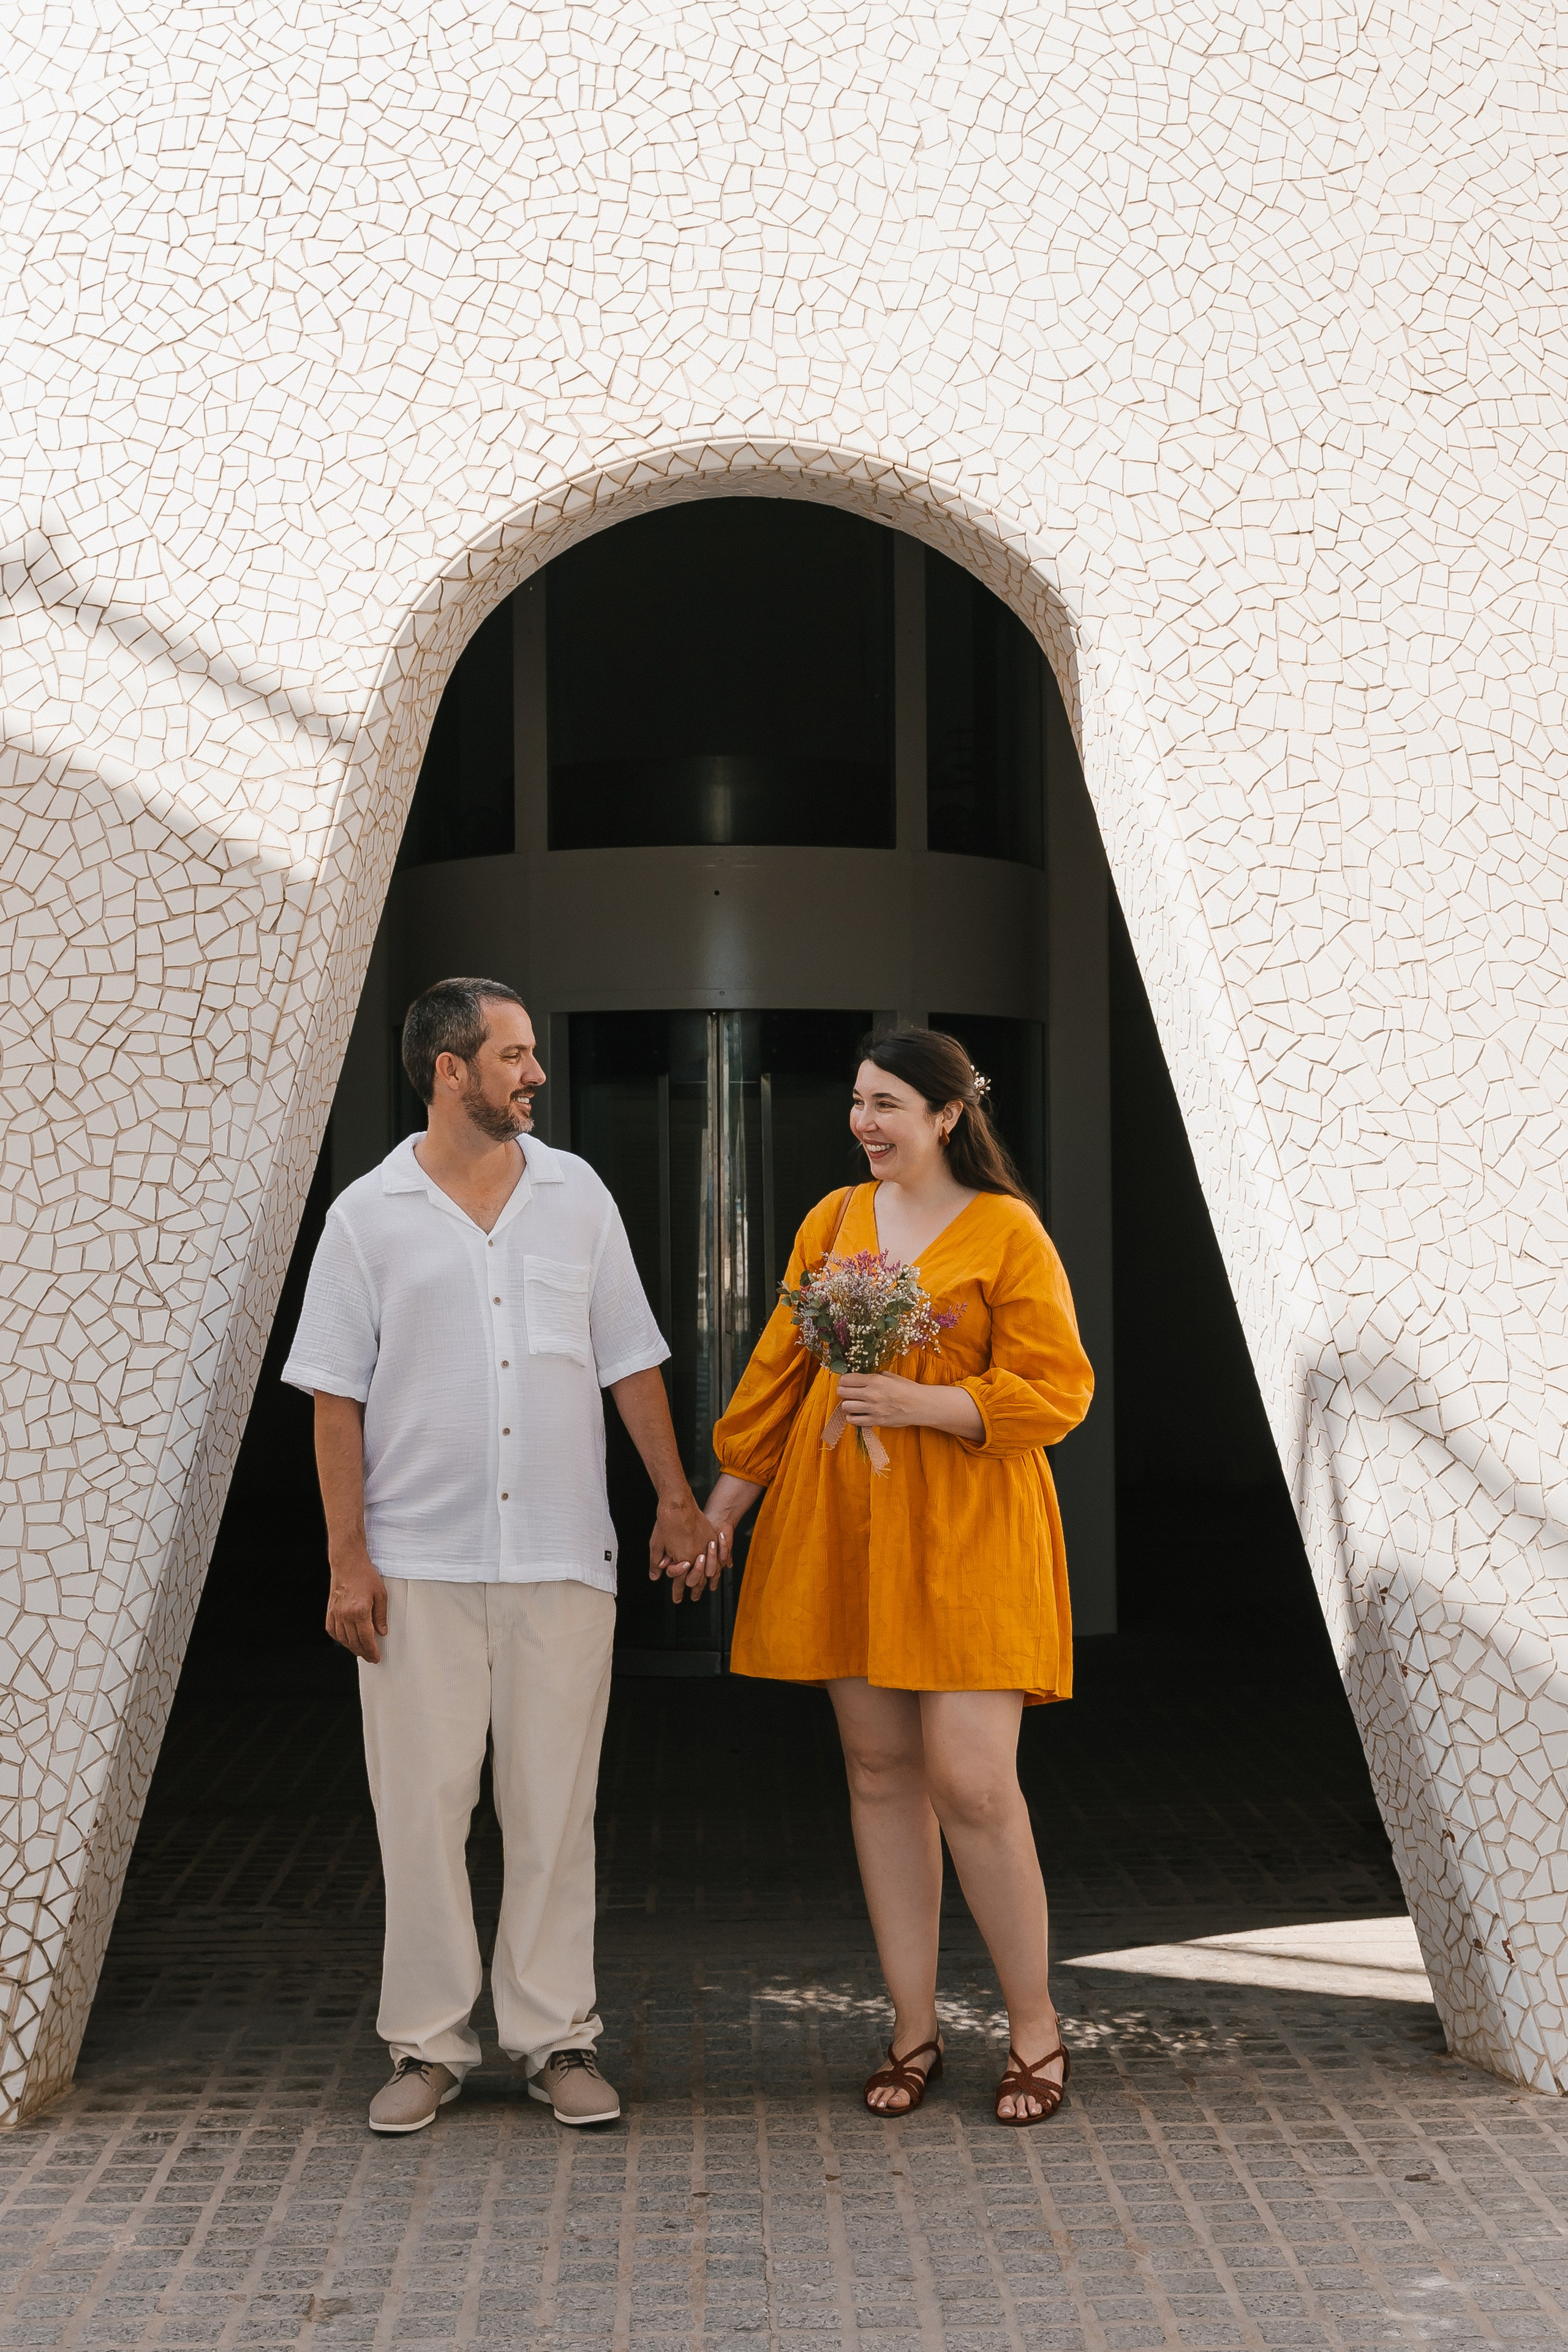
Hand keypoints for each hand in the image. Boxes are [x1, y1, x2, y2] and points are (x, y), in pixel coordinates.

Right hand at [326, 1547, 388, 1662]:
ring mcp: (336, 1613)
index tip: (376, 1657)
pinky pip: (332, 1630)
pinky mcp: (330, 1610)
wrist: (348, 1563)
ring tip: (360, 1651)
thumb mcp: (380, 1594)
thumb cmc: (365, 1575)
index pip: (366, 1639)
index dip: (371, 1651)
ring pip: (342, 1639)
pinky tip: (345, 1640)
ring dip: (352, 1648)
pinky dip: (339, 1638)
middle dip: (363, 1652)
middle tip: (370, 1657)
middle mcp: (345, 1615)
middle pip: (354, 1642)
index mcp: (360, 1611)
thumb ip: (380, 1616)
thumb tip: (382, 1632)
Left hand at [649, 1493, 731, 1604]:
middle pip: (697, 1579)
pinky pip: (716, 1557)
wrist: (678, 1504)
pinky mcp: (710, 1537)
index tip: (677, 1599)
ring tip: (707, 1588)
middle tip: (695, 1598)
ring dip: (707, 1580)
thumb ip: (656, 1563)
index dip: (678, 1592)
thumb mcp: (656, 1545)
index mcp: (682, 1560)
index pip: (680, 1581)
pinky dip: (715, 1565)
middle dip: (695, 1591)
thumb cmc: (666, 1523)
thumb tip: (655, 1576)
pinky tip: (717, 1569)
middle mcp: (696, 1556)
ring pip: (709, 1570)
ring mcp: (705, 1547)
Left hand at [836, 1372, 984, 1440]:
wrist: (920, 1405)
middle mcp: (871, 1394)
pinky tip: (857, 1414)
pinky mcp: (875, 1421)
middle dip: (842, 1391)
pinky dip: (852, 1417)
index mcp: (875, 1380)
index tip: (845, 1381)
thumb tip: (862, 1377)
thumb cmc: (907, 1389)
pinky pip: (854, 1420)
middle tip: (846, 1392)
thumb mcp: (890, 1376)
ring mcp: (872, 1409)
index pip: (847, 1379)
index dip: (843, 1380)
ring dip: (847, 1404)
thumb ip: (875, 1376)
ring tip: (853, 1404)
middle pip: (843, 1392)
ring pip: (846, 1406)